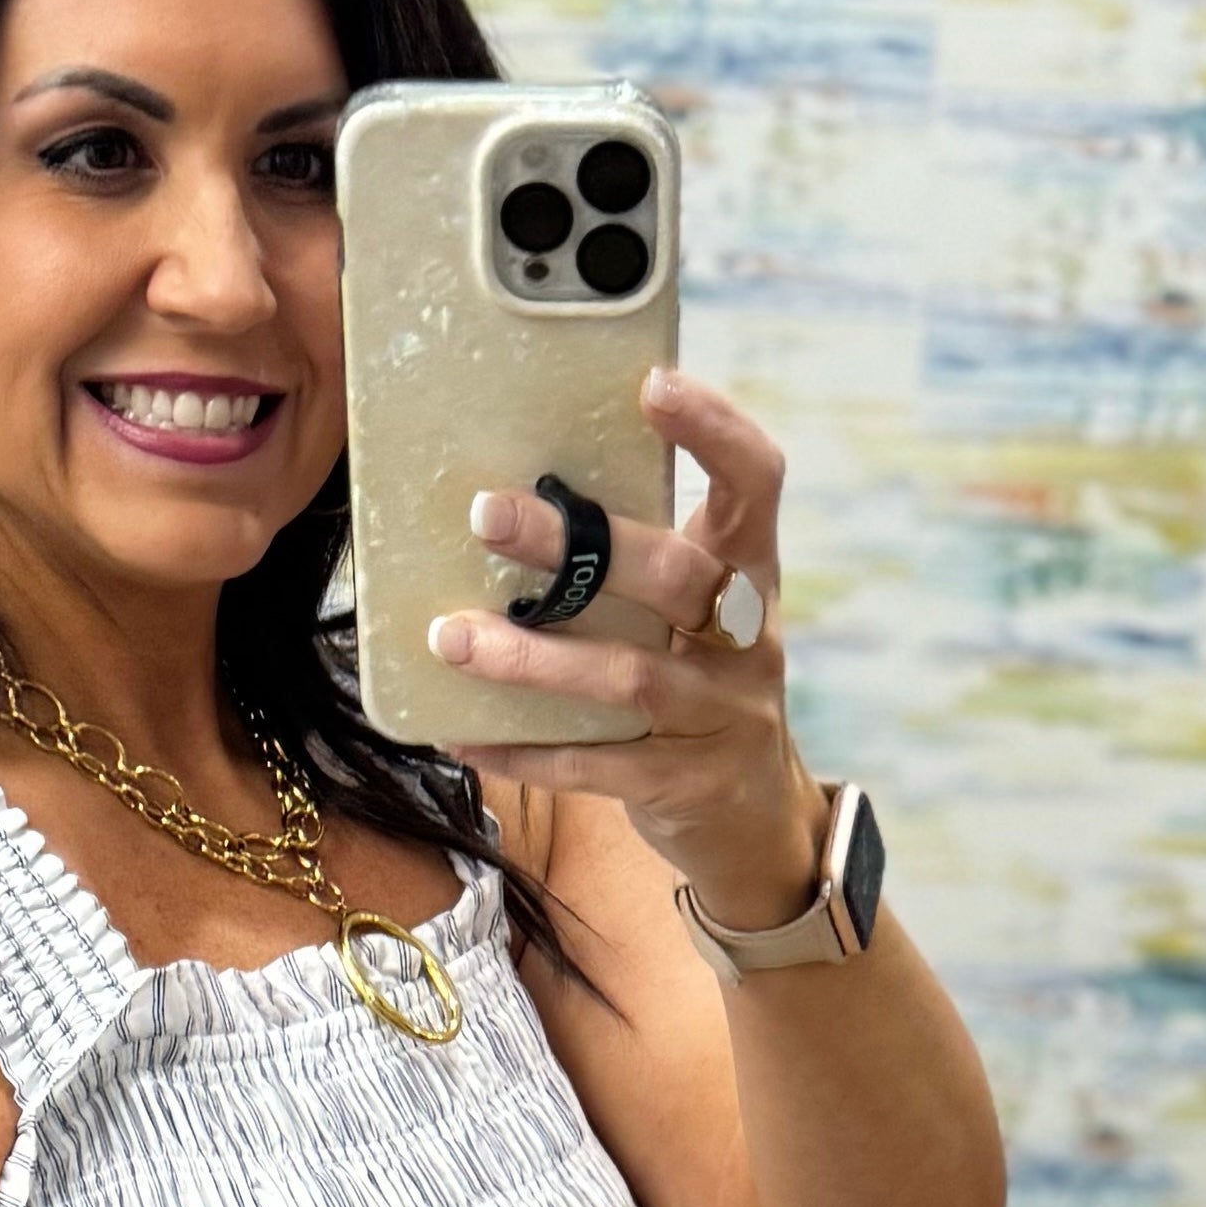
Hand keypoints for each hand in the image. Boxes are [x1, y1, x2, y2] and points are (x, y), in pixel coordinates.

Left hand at [428, 367, 827, 935]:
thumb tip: (513, 496)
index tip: (652, 384)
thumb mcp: (691, 616)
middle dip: (580, 543)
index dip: (714, 431)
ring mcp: (719, 716)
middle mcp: (744, 639)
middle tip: (486, 514)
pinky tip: (460, 733)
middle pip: (674, 575)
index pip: (754, 484)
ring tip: (451, 638)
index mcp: (748, 574)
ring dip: (532, 659)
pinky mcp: (682, 784)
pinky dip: (523, 750)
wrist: (754, 822)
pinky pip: (595, 766)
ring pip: (628, 677)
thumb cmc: (696, 688)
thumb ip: (635, 563)